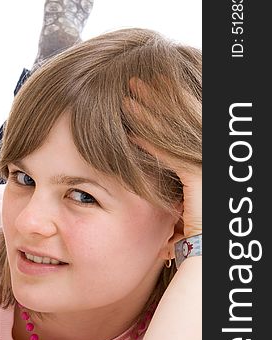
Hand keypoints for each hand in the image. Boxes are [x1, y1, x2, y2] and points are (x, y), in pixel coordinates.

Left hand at [124, 78, 201, 238]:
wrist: (204, 256)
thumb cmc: (190, 233)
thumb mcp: (176, 196)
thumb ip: (167, 175)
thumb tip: (142, 153)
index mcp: (205, 159)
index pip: (183, 122)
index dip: (163, 105)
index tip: (143, 94)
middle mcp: (210, 157)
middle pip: (181, 117)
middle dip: (157, 97)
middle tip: (135, 83)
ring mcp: (208, 165)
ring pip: (174, 131)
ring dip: (150, 114)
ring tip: (127, 99)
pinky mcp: (200, 178)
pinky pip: (170, 155)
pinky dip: (149, 144)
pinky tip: (130, 135)